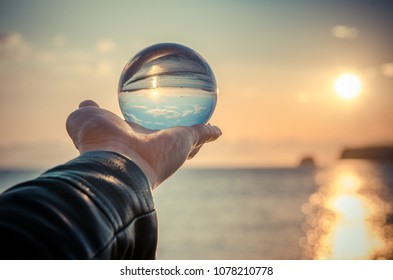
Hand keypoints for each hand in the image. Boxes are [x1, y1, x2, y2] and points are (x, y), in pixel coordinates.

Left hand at [66, 100, 221, 188]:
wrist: (115, 162)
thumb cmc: (97, 142)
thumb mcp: (87, 120)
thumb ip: (89, 112)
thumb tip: (86, 103)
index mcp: (132, 144)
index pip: (142, 138)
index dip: (144, 133)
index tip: (145, 129)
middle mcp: (153, 150)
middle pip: (168, 144)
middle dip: (175, 141)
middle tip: (181, 133)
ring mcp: (171, 148)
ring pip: (187, 142)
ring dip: (196, 138)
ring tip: (205, 131)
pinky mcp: (185, 141)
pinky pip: (201, 134)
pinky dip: (210, 132)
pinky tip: (218, 130)